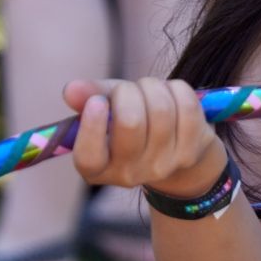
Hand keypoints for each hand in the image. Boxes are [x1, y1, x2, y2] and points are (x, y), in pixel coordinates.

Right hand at [64, 78, 226, 195]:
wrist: (176, 148)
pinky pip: (186, 106)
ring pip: (160, 109)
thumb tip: (70, 90)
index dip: (92, 126)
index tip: (97, 101)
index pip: (88, 157)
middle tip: (128, 89)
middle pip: (130, 121)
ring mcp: (161, 166)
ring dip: (153, 87)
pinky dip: (177, 89)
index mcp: (97, 169)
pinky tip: (171, 93)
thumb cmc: (132, 124)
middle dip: (128, 91)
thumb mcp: (106, 112)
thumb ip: (87, 99)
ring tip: (150, 89)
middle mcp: (128, 174)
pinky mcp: (189, 153)